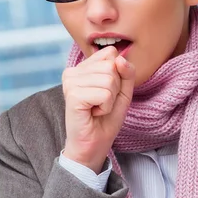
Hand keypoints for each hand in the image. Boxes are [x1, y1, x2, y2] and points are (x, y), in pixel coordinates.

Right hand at [62, 46, 134, 172]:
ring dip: (110, 100)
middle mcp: (73, 71)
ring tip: (97, 109)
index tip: (107, 92)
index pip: (111, 53)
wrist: (93, 144)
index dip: (119, 75)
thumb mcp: (123, 92)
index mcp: (83, 66)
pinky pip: (104, 94)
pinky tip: (93, 113)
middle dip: (115, 89)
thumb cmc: (106, 118)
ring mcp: (70, 82)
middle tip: (102, 103)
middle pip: (112, 66)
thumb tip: (119, 58)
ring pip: (109, 80)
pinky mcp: (72, 95)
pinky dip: (106, 107)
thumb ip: (126, 72)